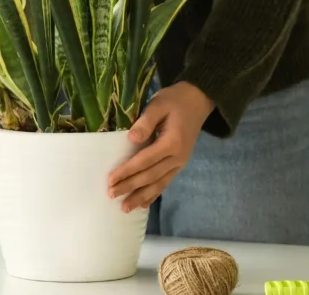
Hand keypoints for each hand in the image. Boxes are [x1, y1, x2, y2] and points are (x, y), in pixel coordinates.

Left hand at [107, 81, 214, 211]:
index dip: (127, 171)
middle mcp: (177, 157)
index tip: (110, 180)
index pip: (145, 161)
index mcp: (172, 143)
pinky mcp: (179, 164)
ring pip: (158, 184)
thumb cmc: (175, 100)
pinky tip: (144, 204)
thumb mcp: (159, 104)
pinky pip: (166, 182)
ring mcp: (180, 162)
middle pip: (150, 176)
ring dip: (141, 196)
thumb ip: (145, 122)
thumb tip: (131, 139)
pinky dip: (154, 194)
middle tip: (111, 194)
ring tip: (125, 208)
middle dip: (130, 187)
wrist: (198, 100)